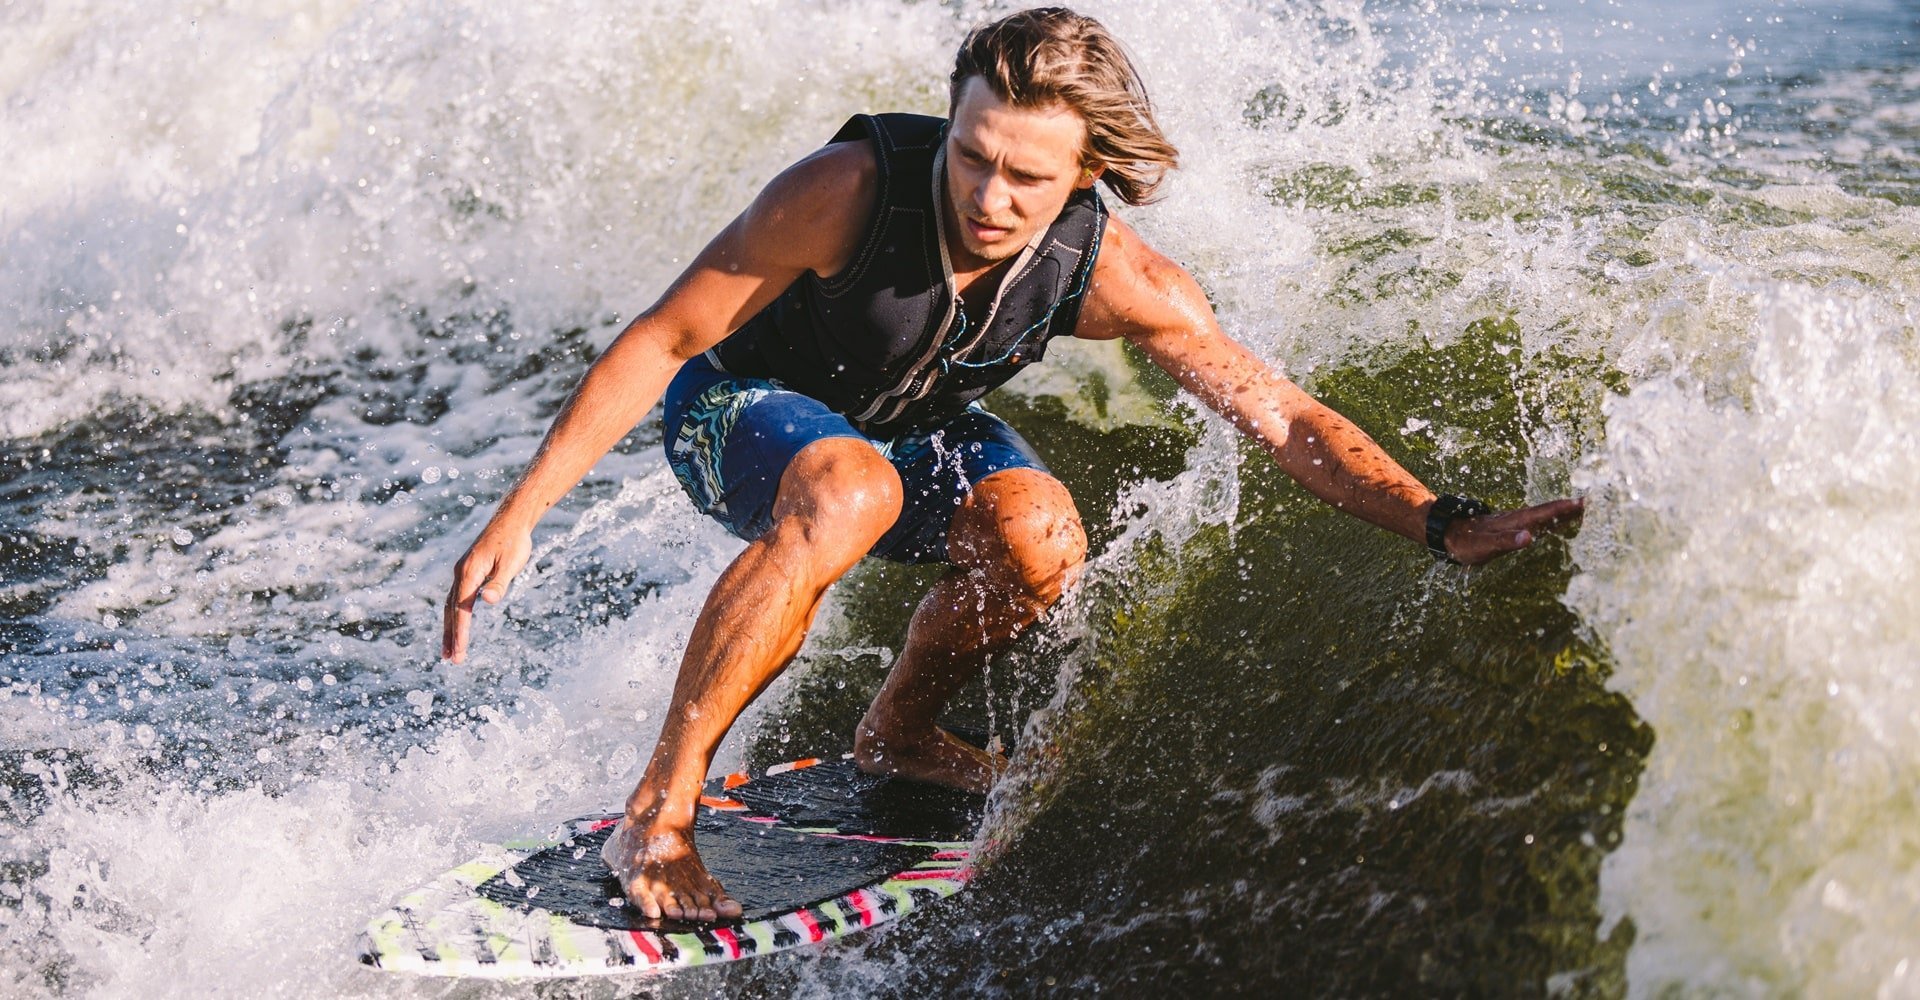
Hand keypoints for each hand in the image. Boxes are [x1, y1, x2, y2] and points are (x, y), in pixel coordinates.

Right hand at [441, 524, 532, 662]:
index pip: (462, 610)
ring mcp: (462, 572)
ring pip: (451, 605)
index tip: (459, 653)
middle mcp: (461, 573)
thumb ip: (500, 583)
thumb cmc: (514, 542)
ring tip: (449, 650)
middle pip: (451, 611)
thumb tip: (489, 601)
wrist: (511, 520)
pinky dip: (454, 614)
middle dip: (450, 636)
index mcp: (469, 573)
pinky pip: (456, 597)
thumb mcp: (512, 563)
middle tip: (450, 660)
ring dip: (450, 628)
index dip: (460, 633)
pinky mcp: (467, 571)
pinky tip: (456, 624)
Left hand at [1443, 498, 1583, 566]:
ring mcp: (1514, 522)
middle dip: (1567, 508)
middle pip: (1546, 511)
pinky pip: (1534, 521)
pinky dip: (1548, 519)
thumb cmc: (1466, 543)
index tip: (1583, 502)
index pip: (1544, 513)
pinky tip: (1553, 522)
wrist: (1448, 534)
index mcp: (1515, 522)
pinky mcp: (1510, 527)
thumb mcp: (1485, 545)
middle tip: (1588, 502)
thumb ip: (1506, 541)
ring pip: (1541, 515)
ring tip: (1578, 510)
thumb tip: (1528, 537)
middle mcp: (1517, 519)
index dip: (1563, 509)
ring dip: (1559, 512)